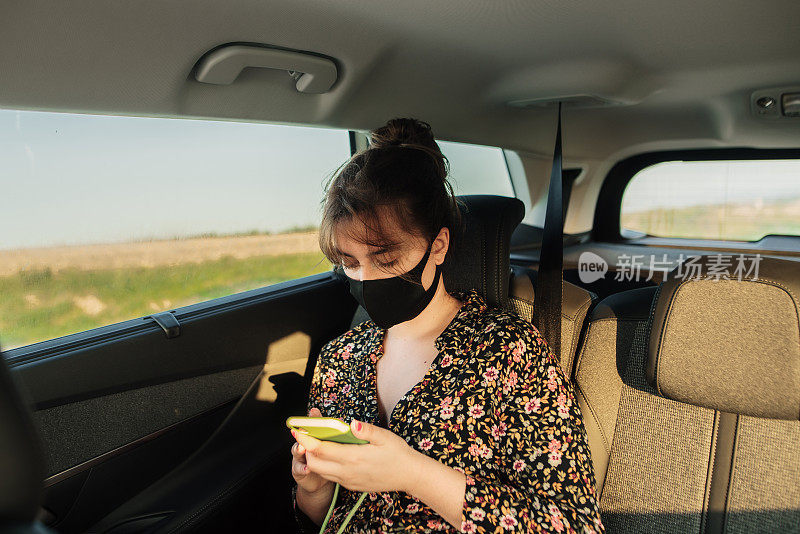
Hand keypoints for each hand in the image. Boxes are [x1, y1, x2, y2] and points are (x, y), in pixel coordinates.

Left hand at [293, 417, 422, 493]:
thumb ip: (366, 430)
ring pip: (321, 472)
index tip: (297, 431)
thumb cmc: (398, 454)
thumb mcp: (385, 437)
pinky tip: (332, 454)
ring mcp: (349, 481)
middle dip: (307, 450)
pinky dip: (325, 466)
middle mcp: (347, 472)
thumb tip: (352, 423)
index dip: (306, 440)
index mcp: (353, 457)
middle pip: (315, 463)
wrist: (409, 476)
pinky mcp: (351, 486)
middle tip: (307, 435)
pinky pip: (332, 476)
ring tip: (317, 443)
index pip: (321, 450)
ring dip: (315, 459)